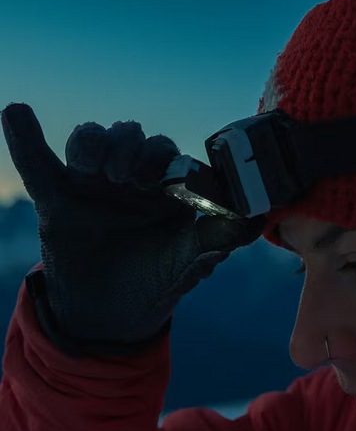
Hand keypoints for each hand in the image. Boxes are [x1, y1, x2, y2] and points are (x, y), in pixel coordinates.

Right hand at [1, 103, 265, 354]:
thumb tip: (257, 218)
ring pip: (90, 142)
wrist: (112, 316)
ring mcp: (93, 186)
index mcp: (165, 189)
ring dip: (94, 143)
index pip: (166, 152)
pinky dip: (26, 140)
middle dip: (131, 148)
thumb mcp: (189, 263)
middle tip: (130, 177)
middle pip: (130, 138)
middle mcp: (132, 181)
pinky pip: (39, 164)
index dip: (162, 156)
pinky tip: (16, 114)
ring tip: (99, 170)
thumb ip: (217, 238)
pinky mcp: (58, 199)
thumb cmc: (157, 283)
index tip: (159, 178)